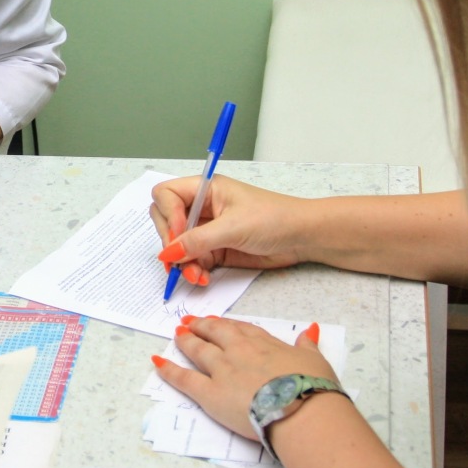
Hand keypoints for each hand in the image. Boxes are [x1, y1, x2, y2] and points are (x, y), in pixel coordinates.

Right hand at [149, 175, 313, 285]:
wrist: (301, 238)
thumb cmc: (275, 218)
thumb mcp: (233, 227)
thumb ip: (198, 240)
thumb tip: (168, 252)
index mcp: (206, 189)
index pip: (166, 194)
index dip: (168, 214)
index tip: (180, 233)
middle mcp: (203, 208)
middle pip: (166, 221)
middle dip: (170, 242)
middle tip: (180, 258)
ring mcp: (208, 230)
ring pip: (178, 246)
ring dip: (182, 263)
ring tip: (196, 276)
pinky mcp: (215, 250)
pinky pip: (192, 261)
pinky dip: (193, 271)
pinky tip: (203, 278)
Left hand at [151, 316, 337, 440]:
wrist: (300, 409)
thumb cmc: (312, 387)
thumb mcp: (315, 360)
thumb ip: (307, 345)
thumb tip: (310, 331)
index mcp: (263, 343)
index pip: (241, 329)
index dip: (227, 326)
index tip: (218, 322)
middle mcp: (239, 351)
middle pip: (215, 334)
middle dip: (202, 326)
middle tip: (189, 322)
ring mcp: (222, 370)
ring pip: (198, 350)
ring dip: (186, 341)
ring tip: (177, 334)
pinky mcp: (209, 393)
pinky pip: (184, 379)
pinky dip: (168, 370)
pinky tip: (157, 362)